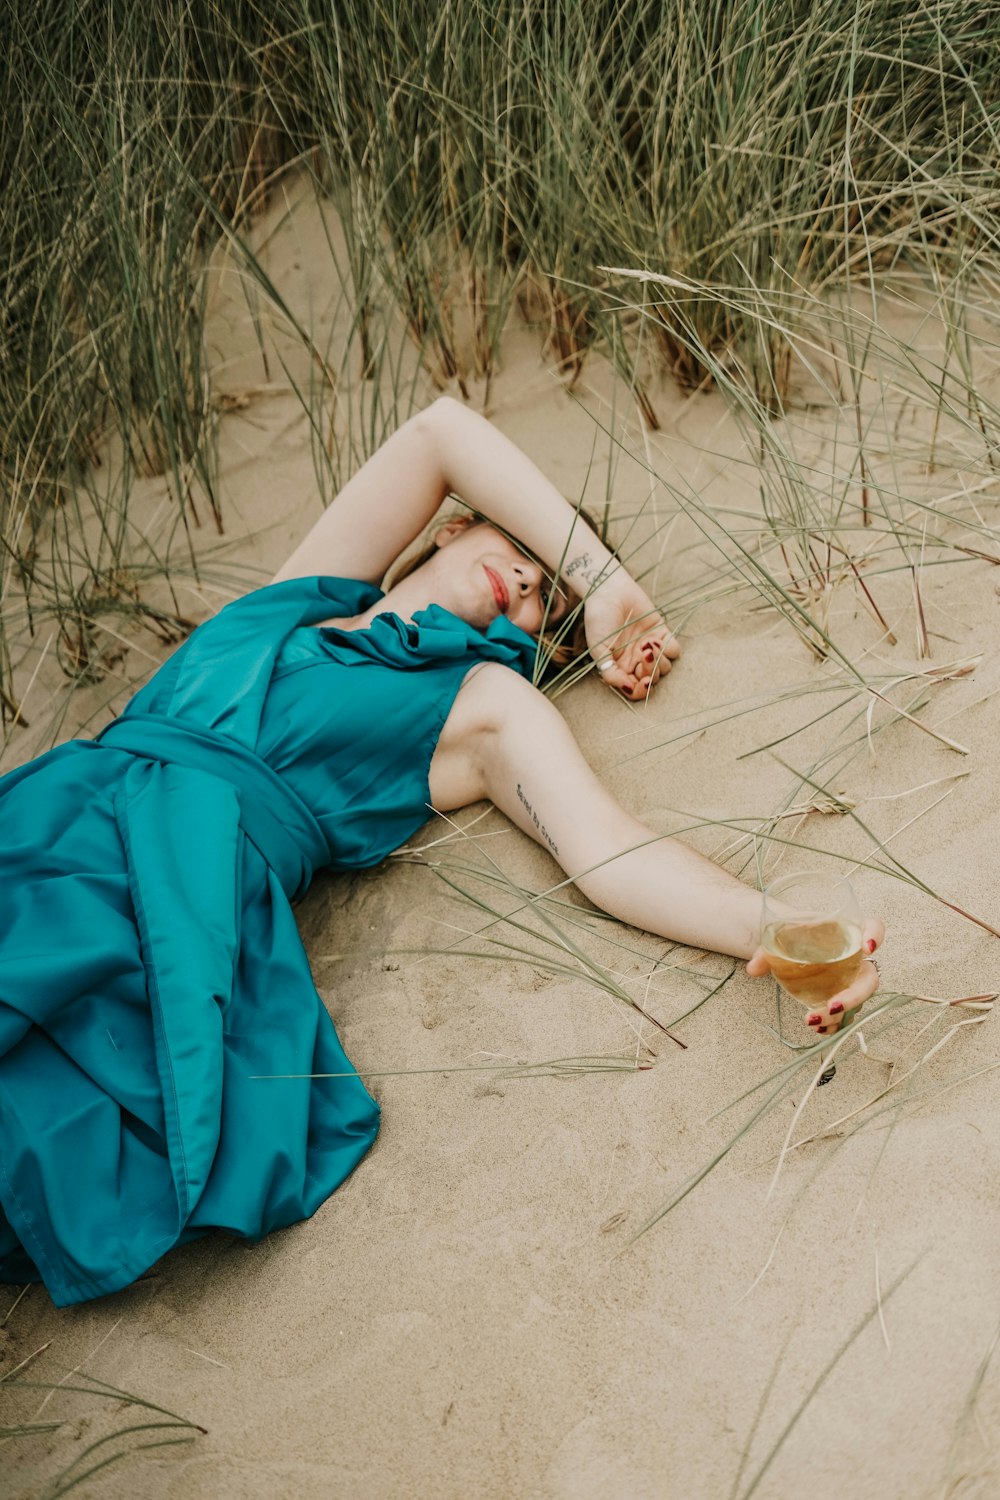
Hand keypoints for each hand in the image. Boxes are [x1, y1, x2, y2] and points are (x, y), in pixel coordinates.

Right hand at [584, 573, 680, 700]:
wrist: (608, 590)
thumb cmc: (599, 618)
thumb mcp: (597, 649)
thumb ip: (610, 672)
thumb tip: (627, 688)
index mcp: (620, 667)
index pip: (635, 690)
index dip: (641, 690)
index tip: (641, 682)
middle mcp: (636, 660)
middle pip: (652, 680)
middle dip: (650, 672)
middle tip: (642, 655)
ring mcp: (649, 647)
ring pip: (665, 668)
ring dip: (659, 660)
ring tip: (647, 644)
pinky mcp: (661, 633)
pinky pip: (674, 650)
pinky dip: (669, 649)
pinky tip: (656, 640)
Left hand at [746, 918, 884, 1033]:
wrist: (790, 939)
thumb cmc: (794, 931)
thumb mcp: (781, 933)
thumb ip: (767, 950)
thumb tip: (752, 969)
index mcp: (847, 929)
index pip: (873, 926)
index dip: (876, 935)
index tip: (867, 947)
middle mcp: (855, 955)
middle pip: (870, 977)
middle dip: (855, 995)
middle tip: (833, 1005)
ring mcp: (852, 978)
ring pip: (858, 1000)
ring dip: (841, 1014)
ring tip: (814, 1019)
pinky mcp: (842, 994)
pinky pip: (846, 1012)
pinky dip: (835, 1023)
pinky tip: (818, 1028)